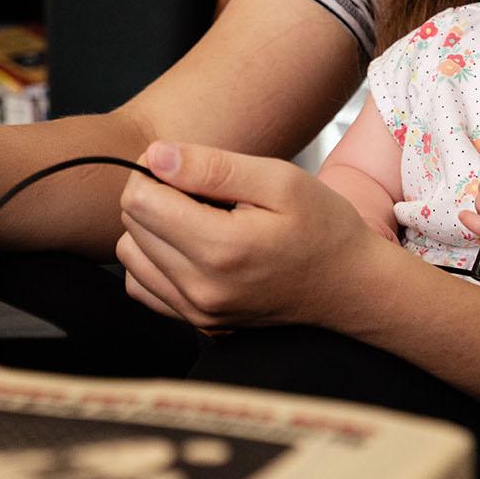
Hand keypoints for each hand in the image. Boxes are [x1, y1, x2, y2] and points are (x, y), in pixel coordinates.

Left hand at [115, 140, 404, 330]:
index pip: (140, 199)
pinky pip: (142, 285)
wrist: (349, 284)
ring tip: (197, 219)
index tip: (189, 167)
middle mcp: (202, 288)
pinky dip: (154, 260)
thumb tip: (155, 156)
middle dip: (156, 197)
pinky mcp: (197, 323)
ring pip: (130, 255)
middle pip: (131, 224)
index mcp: (221, 248)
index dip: (157, 171)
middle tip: (202, 192)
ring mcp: (198, 312)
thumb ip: (212, 167)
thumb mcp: (278, 180)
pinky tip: (189, 247)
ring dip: (151, 229)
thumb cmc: (322, 226)